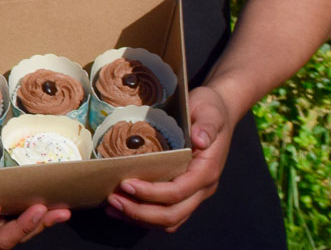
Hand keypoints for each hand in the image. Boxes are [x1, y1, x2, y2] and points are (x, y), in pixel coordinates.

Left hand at [106, 84, 231, 229]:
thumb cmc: (210, 110)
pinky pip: (166, 214)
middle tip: (112, 200)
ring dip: (139, 218)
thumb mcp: (209, 111)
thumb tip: (200, 139)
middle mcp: (202, 187)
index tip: (126, 184)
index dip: (152, 193)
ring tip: (112, 207)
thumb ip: (206, 126)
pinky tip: (121, 208)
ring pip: (170, 219)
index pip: (179, 191)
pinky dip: (143, 216)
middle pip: (173, 214)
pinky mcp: (184, 193)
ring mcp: (194, 193)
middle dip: (141, 212)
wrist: (218, 112)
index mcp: (207, 170)